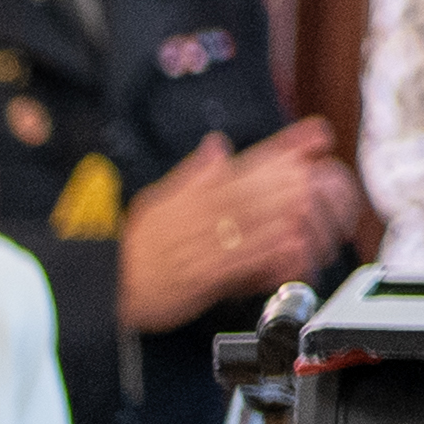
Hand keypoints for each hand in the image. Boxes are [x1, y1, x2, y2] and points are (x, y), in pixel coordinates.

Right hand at [115, 120, 354, 329]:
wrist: (107, 287)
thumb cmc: (135, 248)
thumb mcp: (157, 200)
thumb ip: (191, 175)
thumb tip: (216, 146)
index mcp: (190, 196)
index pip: (242, 165)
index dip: (281, 150)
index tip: (313, 137)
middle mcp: (196, 217)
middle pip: (250, 191)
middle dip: (286, 181)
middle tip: (317, 172)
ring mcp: (200, 247)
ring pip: (247, 225)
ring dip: (283, 213)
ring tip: (312, 204)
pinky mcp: (201, 278)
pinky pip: (240, 263)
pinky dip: (267, 254)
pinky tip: (293, 246)